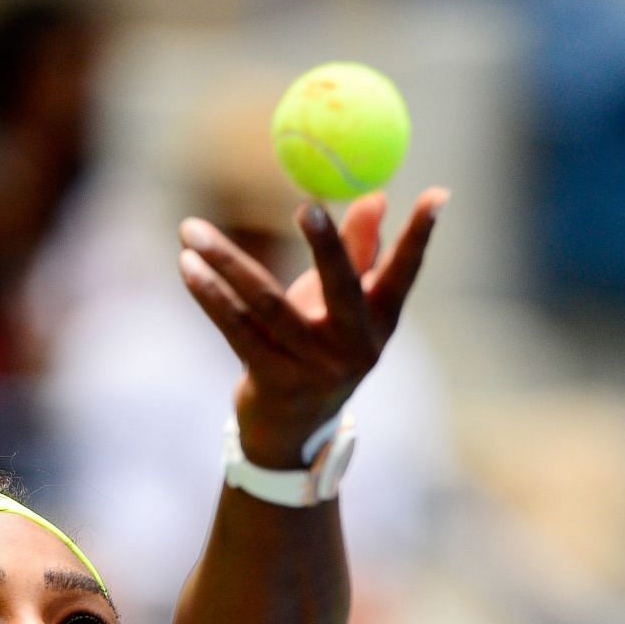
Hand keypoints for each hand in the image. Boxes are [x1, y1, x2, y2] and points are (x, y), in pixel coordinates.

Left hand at [177, 187, 445, 467]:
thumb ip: (359, 251)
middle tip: (308, 205)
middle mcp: (353, 348)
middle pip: (341, 287)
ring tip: (191, 229)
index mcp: (379, 323)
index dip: (420, 236)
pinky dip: (209, 295)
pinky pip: (236, 328)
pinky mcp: (272, 380)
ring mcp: (313, 367)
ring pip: (267, 303)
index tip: (437, 195)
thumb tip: (375, 195)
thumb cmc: (319, 347)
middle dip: (328, 245)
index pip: (403, 273)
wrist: (290, 428)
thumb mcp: (343, 305)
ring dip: (226, 262)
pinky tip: (187, 264)